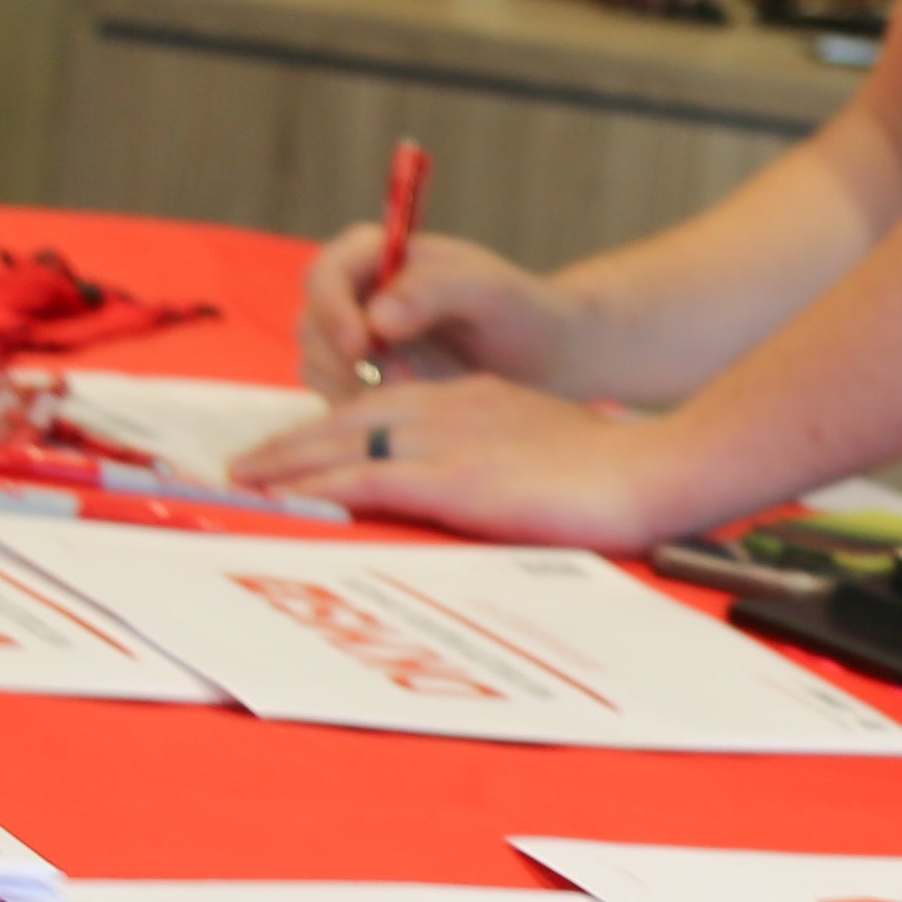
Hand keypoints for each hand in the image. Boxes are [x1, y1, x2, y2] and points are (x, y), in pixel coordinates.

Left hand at [233, 373, 701, 546]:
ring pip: (342, 443)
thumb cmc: (624, 474)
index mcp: (477, 401)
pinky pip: (362, 478)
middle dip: (293, 441)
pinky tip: (282, 500)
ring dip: (287, 462)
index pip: (387, 407)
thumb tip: (495, 487)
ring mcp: (447, 443)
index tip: (302, 448)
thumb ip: (510, 458)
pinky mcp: (450, 480)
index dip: (337, 427)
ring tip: (245, 480)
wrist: (656, 471)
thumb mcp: (553, 449)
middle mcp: (450, 411)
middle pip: (350, 417)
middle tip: (247, 463)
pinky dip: (315, 487)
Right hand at [292, 221, 574, 399]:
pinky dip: (367, 410)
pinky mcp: (361, 381)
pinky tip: (412, 411)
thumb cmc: (520, 311)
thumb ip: (434, 290)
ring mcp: (352, 339)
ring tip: (420, 393)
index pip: (325, 275)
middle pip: (312, 326)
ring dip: (358, 388)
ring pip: (320, 368)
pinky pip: (338, 400)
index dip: (332, 311)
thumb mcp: (488, 290)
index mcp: (375, 254)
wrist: (544, 358)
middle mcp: (354, 294)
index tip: (362, 346)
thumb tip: (376, 317)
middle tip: (405, 382)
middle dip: (348, 360)